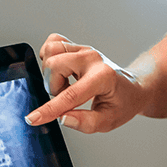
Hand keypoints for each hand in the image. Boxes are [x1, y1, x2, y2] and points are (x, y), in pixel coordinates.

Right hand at [27, 33, 145, 132]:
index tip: (33, 119)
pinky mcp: (77, 46)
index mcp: (104, 77)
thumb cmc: (123, 103)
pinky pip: (53, 43)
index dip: (50, 109)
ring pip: (50, 51)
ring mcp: (84, 49)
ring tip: (65, 85)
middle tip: (67, 97)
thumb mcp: (110, 121)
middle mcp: (93, 58)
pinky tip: (61, 72)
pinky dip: (50, 58)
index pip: (71, 95)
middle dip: (53, 87)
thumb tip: (62, 118)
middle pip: (54, 65)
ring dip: (51, 73)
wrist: (132, 87)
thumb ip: (87, 123)